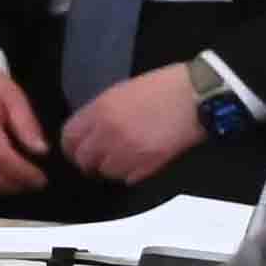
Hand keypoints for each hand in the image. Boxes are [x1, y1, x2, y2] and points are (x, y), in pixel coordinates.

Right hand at [0, 63, 55, 201]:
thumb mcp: (12, 95)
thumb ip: (26, 124)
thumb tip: (42, 151)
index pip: (4, 161)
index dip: (25, 174)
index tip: (43, 179)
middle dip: (18, 186)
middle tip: (37, 181)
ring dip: (6, 189)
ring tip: (24, 180)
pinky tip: (7, 175)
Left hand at [59, 64, 212, 188]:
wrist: (197, 94)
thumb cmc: (164, 87)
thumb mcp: (121, 91)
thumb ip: (100, 112)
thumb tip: (89, 130)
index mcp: (100, 110)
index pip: (69, 138)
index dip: (71, 147)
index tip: (76, 150)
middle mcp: (109, 132)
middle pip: (83, 160)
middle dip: (88, 162)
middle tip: (97, 160)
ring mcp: (128, 150)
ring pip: (105, 172)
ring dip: (111, 169)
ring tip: (122, 159)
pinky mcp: (149, 163)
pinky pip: (128, 178)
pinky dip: (130, 174)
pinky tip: (138, 162)